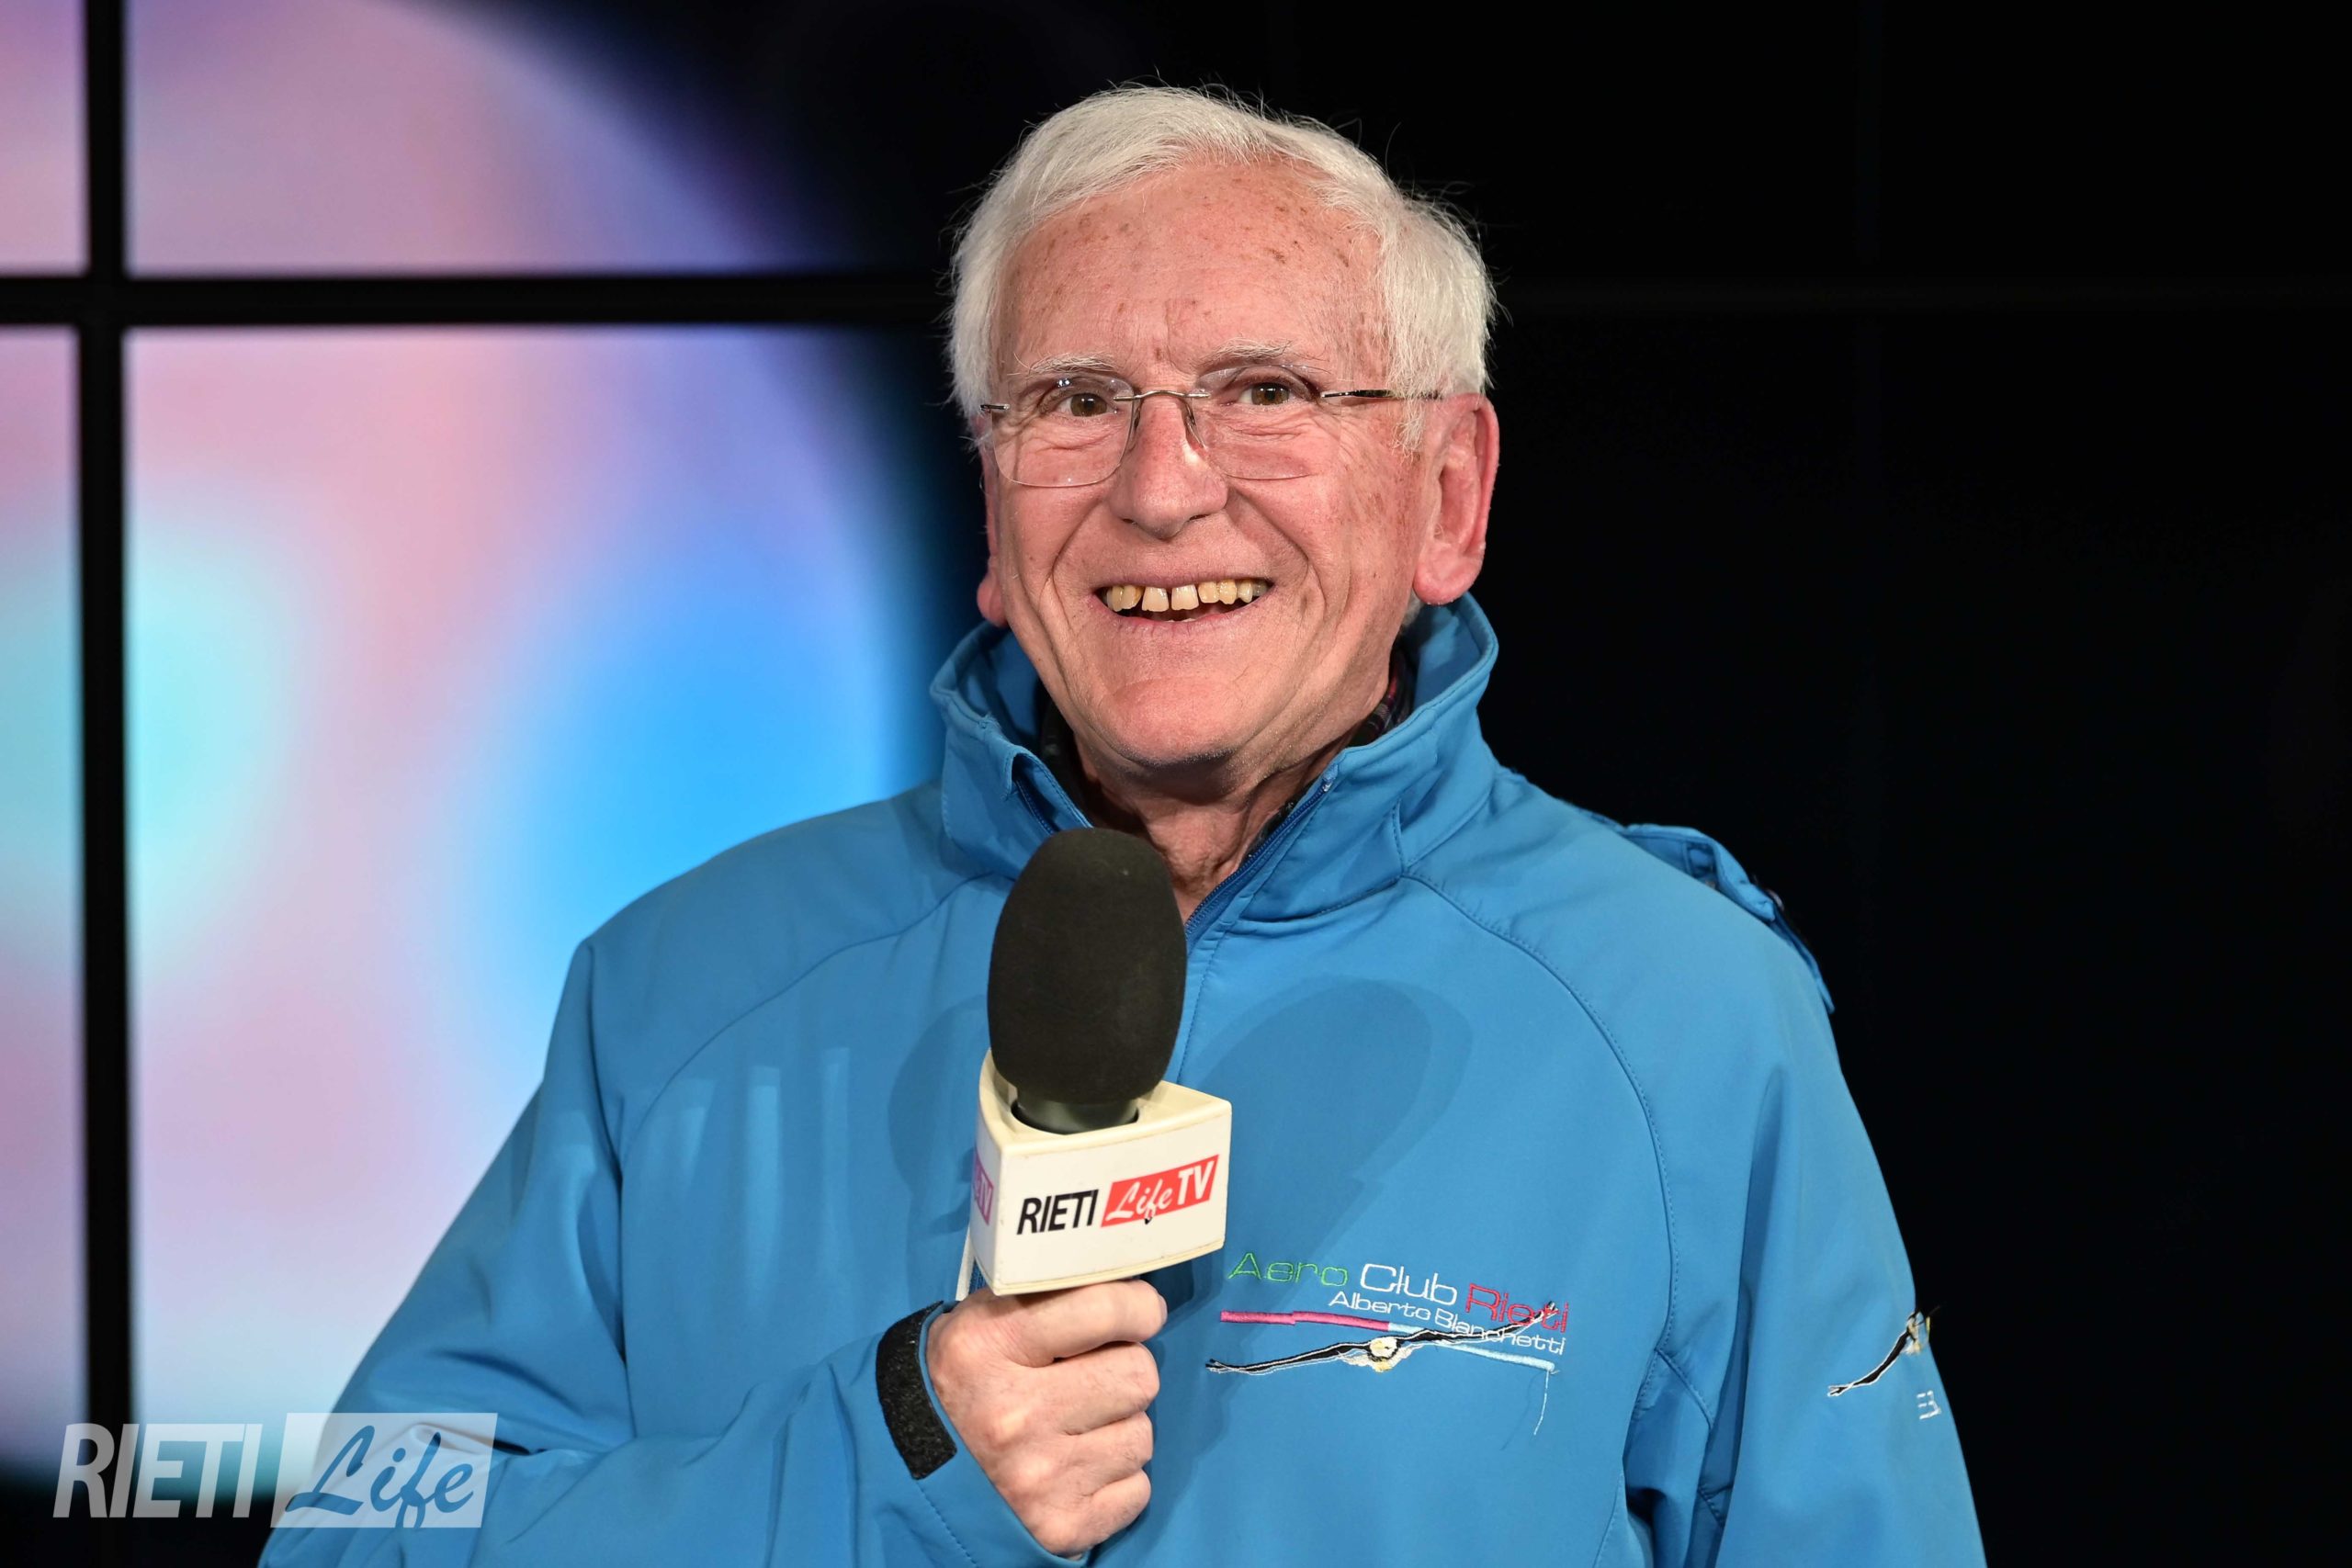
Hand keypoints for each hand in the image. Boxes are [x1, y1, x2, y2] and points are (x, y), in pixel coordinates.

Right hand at [926, 1280, 1165, 1555]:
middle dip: (1124, 1371)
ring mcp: (1039, 1477)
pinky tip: (1078, 1469)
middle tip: (1094, 1377)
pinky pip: (1137, 1491)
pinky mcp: (1060, 1527)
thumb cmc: (960, 1384)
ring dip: (1119, 1428)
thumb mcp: (980, 1321)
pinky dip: (1116, 1480)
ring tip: (1078, 1427)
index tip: (1140, 1312)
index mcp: (989, 1346)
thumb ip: (1048, 1297)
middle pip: (1138, 1376)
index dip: (1138, 1307)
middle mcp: (1014, 1413)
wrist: (906, 1473)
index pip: (1104, 1310)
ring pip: (1141, 1436)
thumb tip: (1129, 1285)